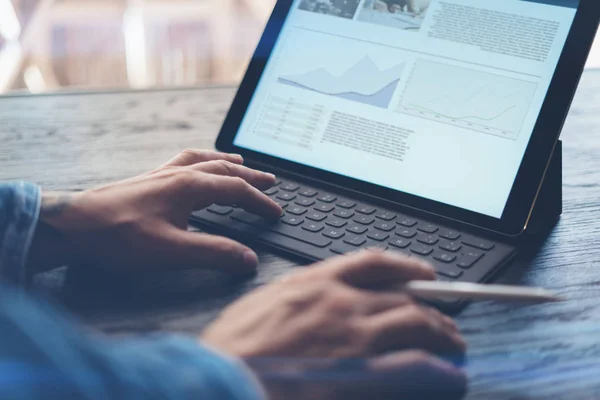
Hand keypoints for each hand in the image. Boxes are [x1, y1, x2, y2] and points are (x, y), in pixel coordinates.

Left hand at [27, 149, 281, 275]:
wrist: (72, 226)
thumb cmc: (118, 237)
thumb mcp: (172, 251)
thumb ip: (214, 253)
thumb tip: (249, 259)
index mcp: (189, 187)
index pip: (236, 190)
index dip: (259, 202)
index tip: (276, 212)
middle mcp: (177, 175)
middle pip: (223, 169)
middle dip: (250, 176)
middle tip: (271, 180)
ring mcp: (160, 175)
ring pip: (202, 160)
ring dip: (225, 162)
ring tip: (239, 163)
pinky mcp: (146, 181)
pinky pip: (181, 162)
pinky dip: (200, 161)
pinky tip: (194, 168)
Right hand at [202, 251, 466, 398]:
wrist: (223, 380)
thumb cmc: (232, 350)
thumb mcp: (259, 305)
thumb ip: (294, 295)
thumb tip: (315, 295)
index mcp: (313, 282)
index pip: (373, 263)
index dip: (405, 267)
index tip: (422, 274)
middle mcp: (340, 302)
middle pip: (403, 295)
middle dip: (430, 308)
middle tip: (443, 319)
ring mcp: (354, 336)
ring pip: (417, 324)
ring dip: (443, 334)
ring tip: (453, 345)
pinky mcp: (363, 373)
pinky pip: (416, 366)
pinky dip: (440, 371)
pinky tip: (451, 376)